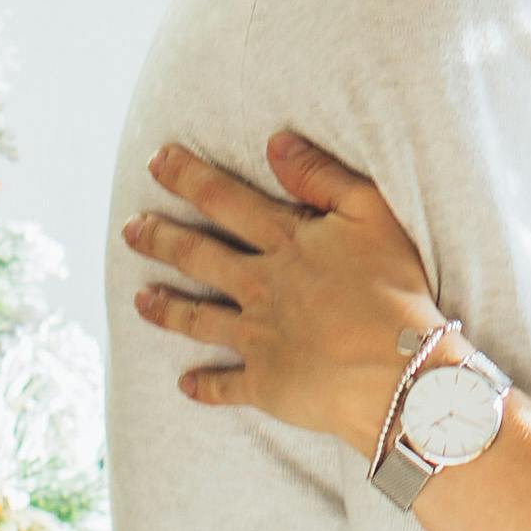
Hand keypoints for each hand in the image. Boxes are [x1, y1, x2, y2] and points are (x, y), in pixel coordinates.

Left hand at [122, 129, 445, 451]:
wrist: (400, 372)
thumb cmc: (395, 289)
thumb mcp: (372, 213)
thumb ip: (322, 177)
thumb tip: (274, 144)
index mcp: (284, 242)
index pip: (223, 200)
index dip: (187, 178)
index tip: (157, 162)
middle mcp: (260, 286)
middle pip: (198, 256)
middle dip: (159, 239)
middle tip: (130, 230)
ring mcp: (259, 337)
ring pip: (200, 318)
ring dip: (166, 308)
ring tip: (138, 300)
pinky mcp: (267, 383)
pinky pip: (227, 386)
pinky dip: (204, 386)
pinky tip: (184, 385)